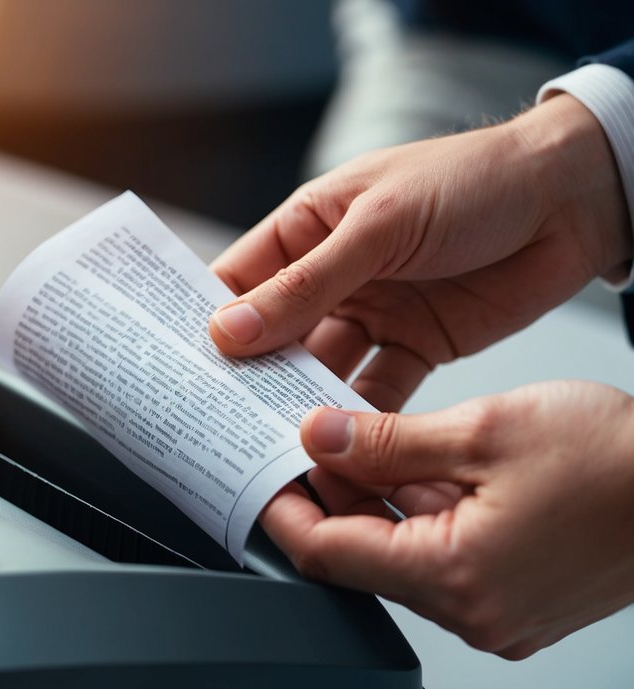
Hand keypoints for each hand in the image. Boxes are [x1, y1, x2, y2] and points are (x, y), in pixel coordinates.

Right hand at [207, 94, 632, 410]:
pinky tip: (339, 446)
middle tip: (220, 420)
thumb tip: (230, 330)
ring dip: (299, 404)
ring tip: (272, 442)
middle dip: (248, 376)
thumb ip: (306, 285)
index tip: (174, 366)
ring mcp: (372, 313)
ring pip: (318, 370)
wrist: (574, 200)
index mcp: (308, 229)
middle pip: (272, 337)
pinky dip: (357, 419)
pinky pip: (374, 391)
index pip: (237, 282)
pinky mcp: (415, 347)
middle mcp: (332, 276)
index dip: (204, 322)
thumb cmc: (473, 182)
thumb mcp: (378, 226)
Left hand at [264, 381, 633, 658]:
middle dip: (329, 498)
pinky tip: (416, 466)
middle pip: (362, 557)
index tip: (258, 473)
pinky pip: (445, 561)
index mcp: (453, 577)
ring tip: (358, 441)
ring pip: (402, 556)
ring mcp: (498, 612)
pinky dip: (421, 516)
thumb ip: (388, 442)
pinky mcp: (519, 600)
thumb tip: (320, 440)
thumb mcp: (484, 431)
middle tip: (307, 441)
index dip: (282, 510)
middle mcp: (472, 611)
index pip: (327, 554)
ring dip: (376, 503)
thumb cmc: (619, 461)